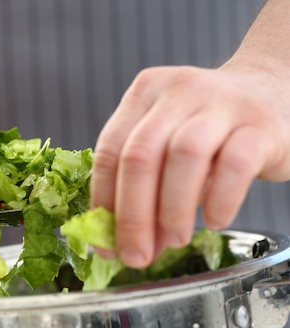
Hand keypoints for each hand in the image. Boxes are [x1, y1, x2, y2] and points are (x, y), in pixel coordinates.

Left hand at [91, 63, 289, 267]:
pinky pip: (235, 165)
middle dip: (133, 216)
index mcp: (144, 93)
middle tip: (136, 255)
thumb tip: (119, 242)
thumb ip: (142, 182)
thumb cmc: (210, 129)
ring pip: (184, 156)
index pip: (109, 150)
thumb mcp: (167, 140)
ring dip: (173, 209)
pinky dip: (219, 200)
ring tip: (174, 240)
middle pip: (140, 155)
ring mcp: (221, 104)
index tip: (105, 244)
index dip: (103, 202)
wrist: (273, 94)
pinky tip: (214, 221)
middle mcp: (178, 92)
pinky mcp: (260, 126)